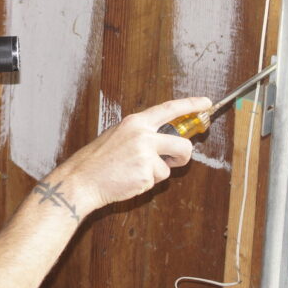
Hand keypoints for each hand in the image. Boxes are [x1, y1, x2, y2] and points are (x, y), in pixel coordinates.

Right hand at [59, 96, 209, 214]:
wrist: (82, 180)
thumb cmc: (98, 160)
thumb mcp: (118, 136)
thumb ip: (142, 134)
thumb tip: (166, 138)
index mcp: (135, 122)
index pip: (169, 109)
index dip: (191, 105)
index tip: (206, 103)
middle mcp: (142, 135)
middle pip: (182, 144)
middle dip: (183, 156)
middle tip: (175, 161)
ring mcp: (145, 154)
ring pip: (169, 167)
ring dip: (157, 173)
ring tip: (134, 172)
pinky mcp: (145, 174)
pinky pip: (157, 180)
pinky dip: (146, 184)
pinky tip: (129, 180)